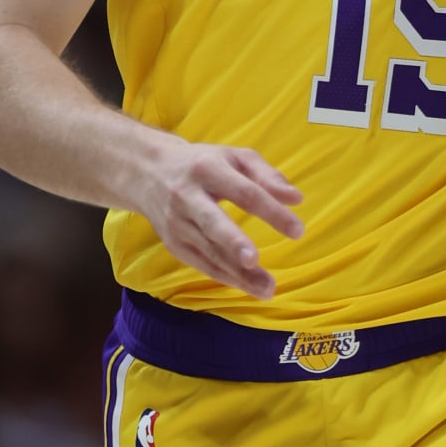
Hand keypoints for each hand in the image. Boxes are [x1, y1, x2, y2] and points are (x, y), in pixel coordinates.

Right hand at [134, 133, 302, 299]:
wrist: (147, 172)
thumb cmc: (203, 164)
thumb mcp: (234, 157)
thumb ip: (267, 176)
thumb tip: (296, 199)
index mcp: (207, 168)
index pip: (244, 193)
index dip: (271, 212)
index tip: (298, 231)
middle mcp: (187, 196)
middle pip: (213, 222)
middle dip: (233, 242)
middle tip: (255, 260)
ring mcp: (176, 222)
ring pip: (208, 251)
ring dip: (237, 273)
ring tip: (267, 289)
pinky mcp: (173, 243)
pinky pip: (201, 263)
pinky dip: (224, 276)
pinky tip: (248, 286)